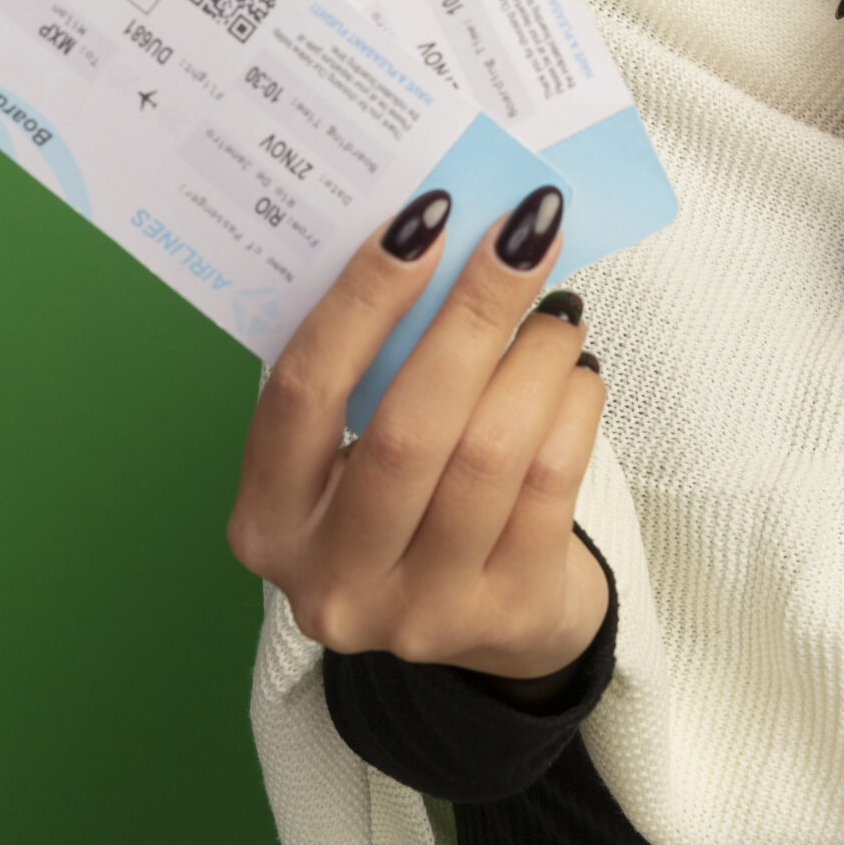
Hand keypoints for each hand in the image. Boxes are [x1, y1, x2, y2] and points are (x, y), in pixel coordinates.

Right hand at [226, 187, 610, 690]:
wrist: (488, 626)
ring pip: (488, 456)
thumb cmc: (412, 505)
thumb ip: (373, 369)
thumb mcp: (353, 451)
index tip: (424, 218)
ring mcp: (420, 611)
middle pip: (406, 429)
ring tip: (557, 310)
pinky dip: (571, 408)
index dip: (361, 300)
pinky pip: (549, 484)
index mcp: (268, 521)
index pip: (302, 393)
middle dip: (472, 314)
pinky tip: (575, 371)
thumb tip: (442, 237)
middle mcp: (332, 579)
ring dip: (534, 359)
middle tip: (521, 236)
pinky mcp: (506, 615)